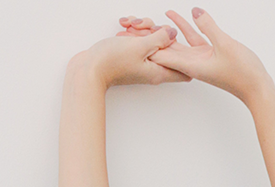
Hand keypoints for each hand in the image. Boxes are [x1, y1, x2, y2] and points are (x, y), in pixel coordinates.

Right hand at [73, 23, 189, 87]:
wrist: (90, 68)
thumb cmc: (112, 62)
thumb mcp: (140, 46)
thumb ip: (160, 39)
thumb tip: (173, 33)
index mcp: (159, 72)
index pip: (184, 72)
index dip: (184, 55)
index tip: (177, 41)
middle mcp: (152, 69)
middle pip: (167, 48)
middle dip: (158, 33)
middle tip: (144, 28)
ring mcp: (142, 62)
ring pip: (152, 40)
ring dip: (142, 27)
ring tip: (130, 26)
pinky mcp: (132, 55)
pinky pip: (139, 40)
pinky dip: (133, 30)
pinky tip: (124, 26)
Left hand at [149, 9, 271, 103]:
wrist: (257, 88)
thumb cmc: (243, 73)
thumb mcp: (224, 45)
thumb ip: (209, 26)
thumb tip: (195, 11)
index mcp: (192, 65)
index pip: (163, 55)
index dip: (149, 45)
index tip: (134, 36)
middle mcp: (193, 64)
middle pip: (167, 51)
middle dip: (153, 40)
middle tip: (138, 27)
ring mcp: (201, 60)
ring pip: (179, 43)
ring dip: (169, 32)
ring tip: (159, 17)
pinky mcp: (210, 56)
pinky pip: (194, 40)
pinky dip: (187, 29)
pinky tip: (184, 18)